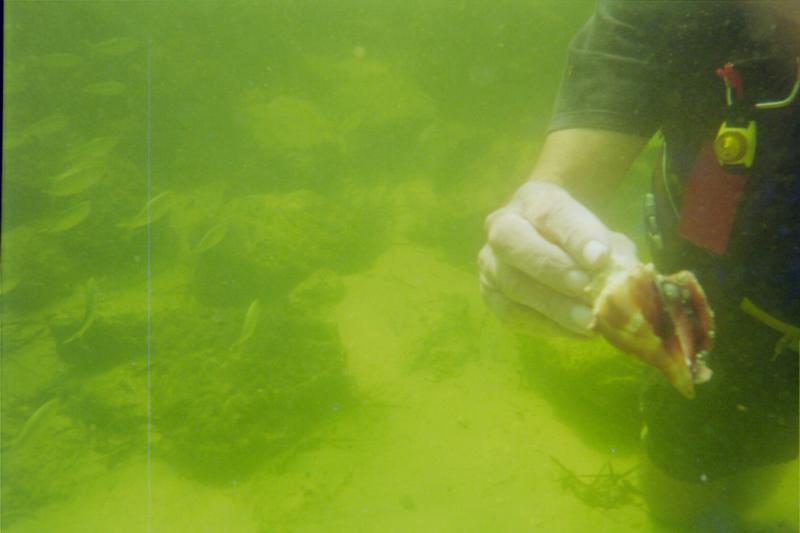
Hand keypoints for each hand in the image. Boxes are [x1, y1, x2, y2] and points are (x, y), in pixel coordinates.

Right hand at [478, 180, 637, 334]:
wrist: (546, 241)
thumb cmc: (579, 239)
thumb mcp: (602, 236)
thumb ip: (615, 254)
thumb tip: (627, 282)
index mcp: (534, 200)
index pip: (552, 213)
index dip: (576, 237)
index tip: (600, 258)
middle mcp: (501, 226)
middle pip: (514, 244)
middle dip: (553, 269)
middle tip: (588, 289)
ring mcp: (490, 263)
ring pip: (512, 284)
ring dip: (553, 306)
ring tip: (589, 321)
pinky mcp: (490, 295)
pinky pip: (512, 314)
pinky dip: (547, 326)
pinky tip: (577, 333)